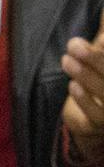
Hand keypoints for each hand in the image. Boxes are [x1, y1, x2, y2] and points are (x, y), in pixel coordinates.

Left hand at [61, 10, 103, 161]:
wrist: (92, 118)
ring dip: (87, 77)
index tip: (92, 39)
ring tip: (67, 60)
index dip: (102, 52)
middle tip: (73, 44)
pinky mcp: (103, 127)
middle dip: (97, 60)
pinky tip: (72, 86)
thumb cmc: (100, 76)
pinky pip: (98, 117)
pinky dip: (85, 101)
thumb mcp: (103, 53)